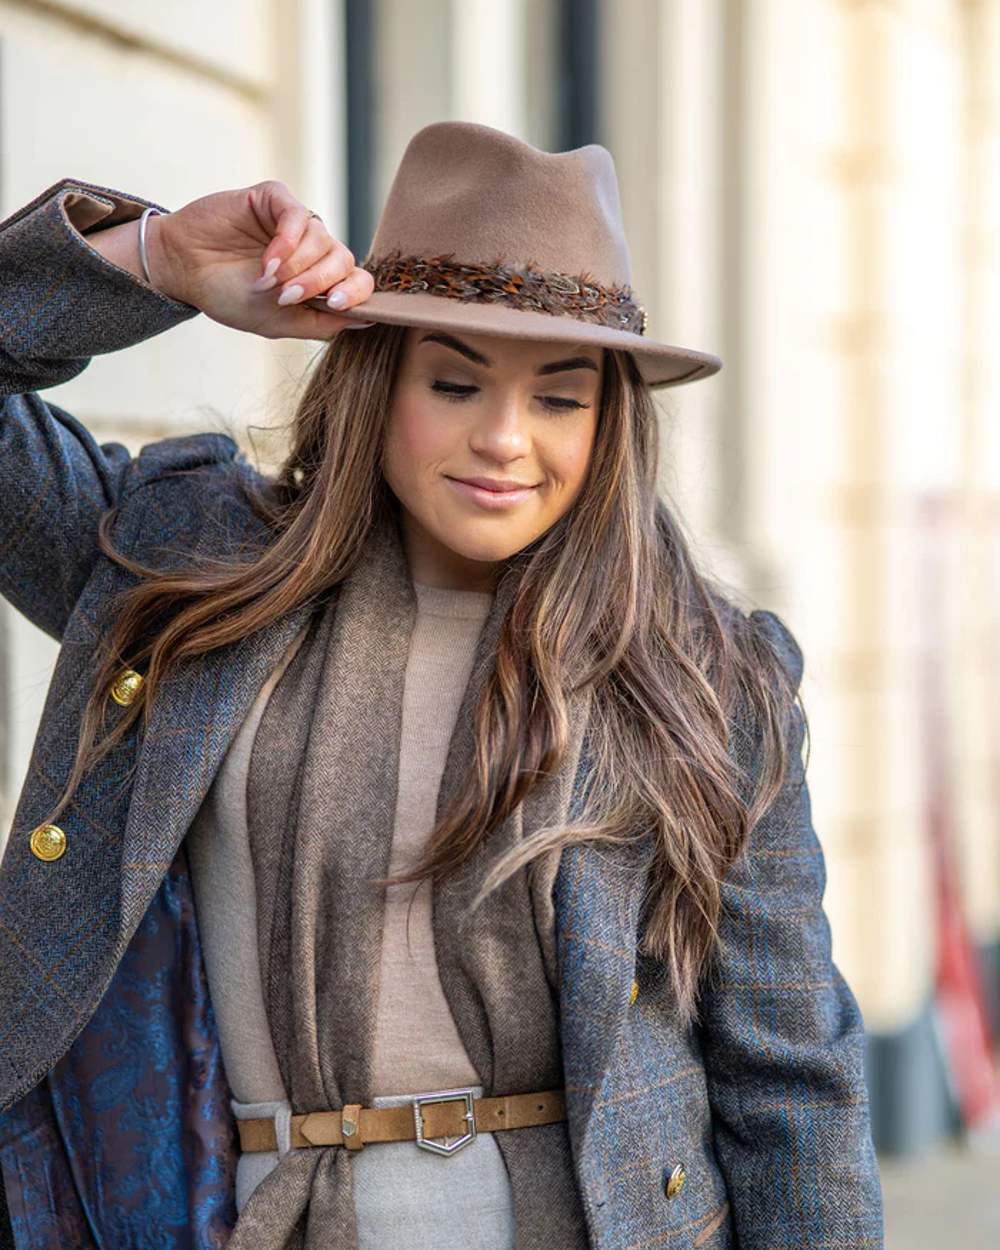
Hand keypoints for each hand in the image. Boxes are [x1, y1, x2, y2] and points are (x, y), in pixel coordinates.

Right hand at [147, 181, 375, 339]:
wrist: (184, 270)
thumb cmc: (230, 296)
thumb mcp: (280, 322)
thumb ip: (323, 322)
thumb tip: (369, 319)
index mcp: (320, 279)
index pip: (359, 281)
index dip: (355, 293)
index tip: (334, 305)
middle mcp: (313, 249)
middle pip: (343, 260)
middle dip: (318, 282)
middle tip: (286, 297)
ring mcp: (296, 223)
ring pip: (322, 239)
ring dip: (296, 266)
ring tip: (266, 281)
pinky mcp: (275, 200)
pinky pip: (297, 216)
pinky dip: (286, 243)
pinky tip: (268, 262)